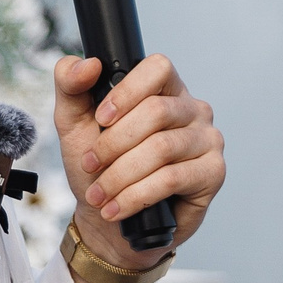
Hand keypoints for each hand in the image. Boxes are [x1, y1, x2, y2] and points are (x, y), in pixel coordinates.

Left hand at [55, 52, 225, 276]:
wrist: (111, 219)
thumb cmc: (99, 167)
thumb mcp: (74, 123)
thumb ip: (70, 85)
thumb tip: (86, 64)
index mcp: (165, 89)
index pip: (157, 68)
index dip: (127, 92)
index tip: (101, 119)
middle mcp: (193, 109)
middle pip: (157, 111)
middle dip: (114, 144)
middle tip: (91, 165)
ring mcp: (207, 140)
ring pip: (162, 148)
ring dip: (121, 175)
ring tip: (99, 194)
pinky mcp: (213, 173)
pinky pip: (172, 179)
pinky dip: (136, 195)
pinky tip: (117, 208)